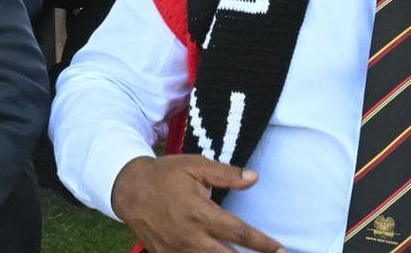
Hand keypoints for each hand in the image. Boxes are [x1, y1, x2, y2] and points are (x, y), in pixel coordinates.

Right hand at [110, 156, 284, 252]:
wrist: (128, 189)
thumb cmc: (165, 175)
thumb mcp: (195, 166)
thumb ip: (226, 174)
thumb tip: (255, 177)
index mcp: (200, 213)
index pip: (239, 232)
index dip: (263, 244)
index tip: (282, 250)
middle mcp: (191, 236)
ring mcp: (177, 250)